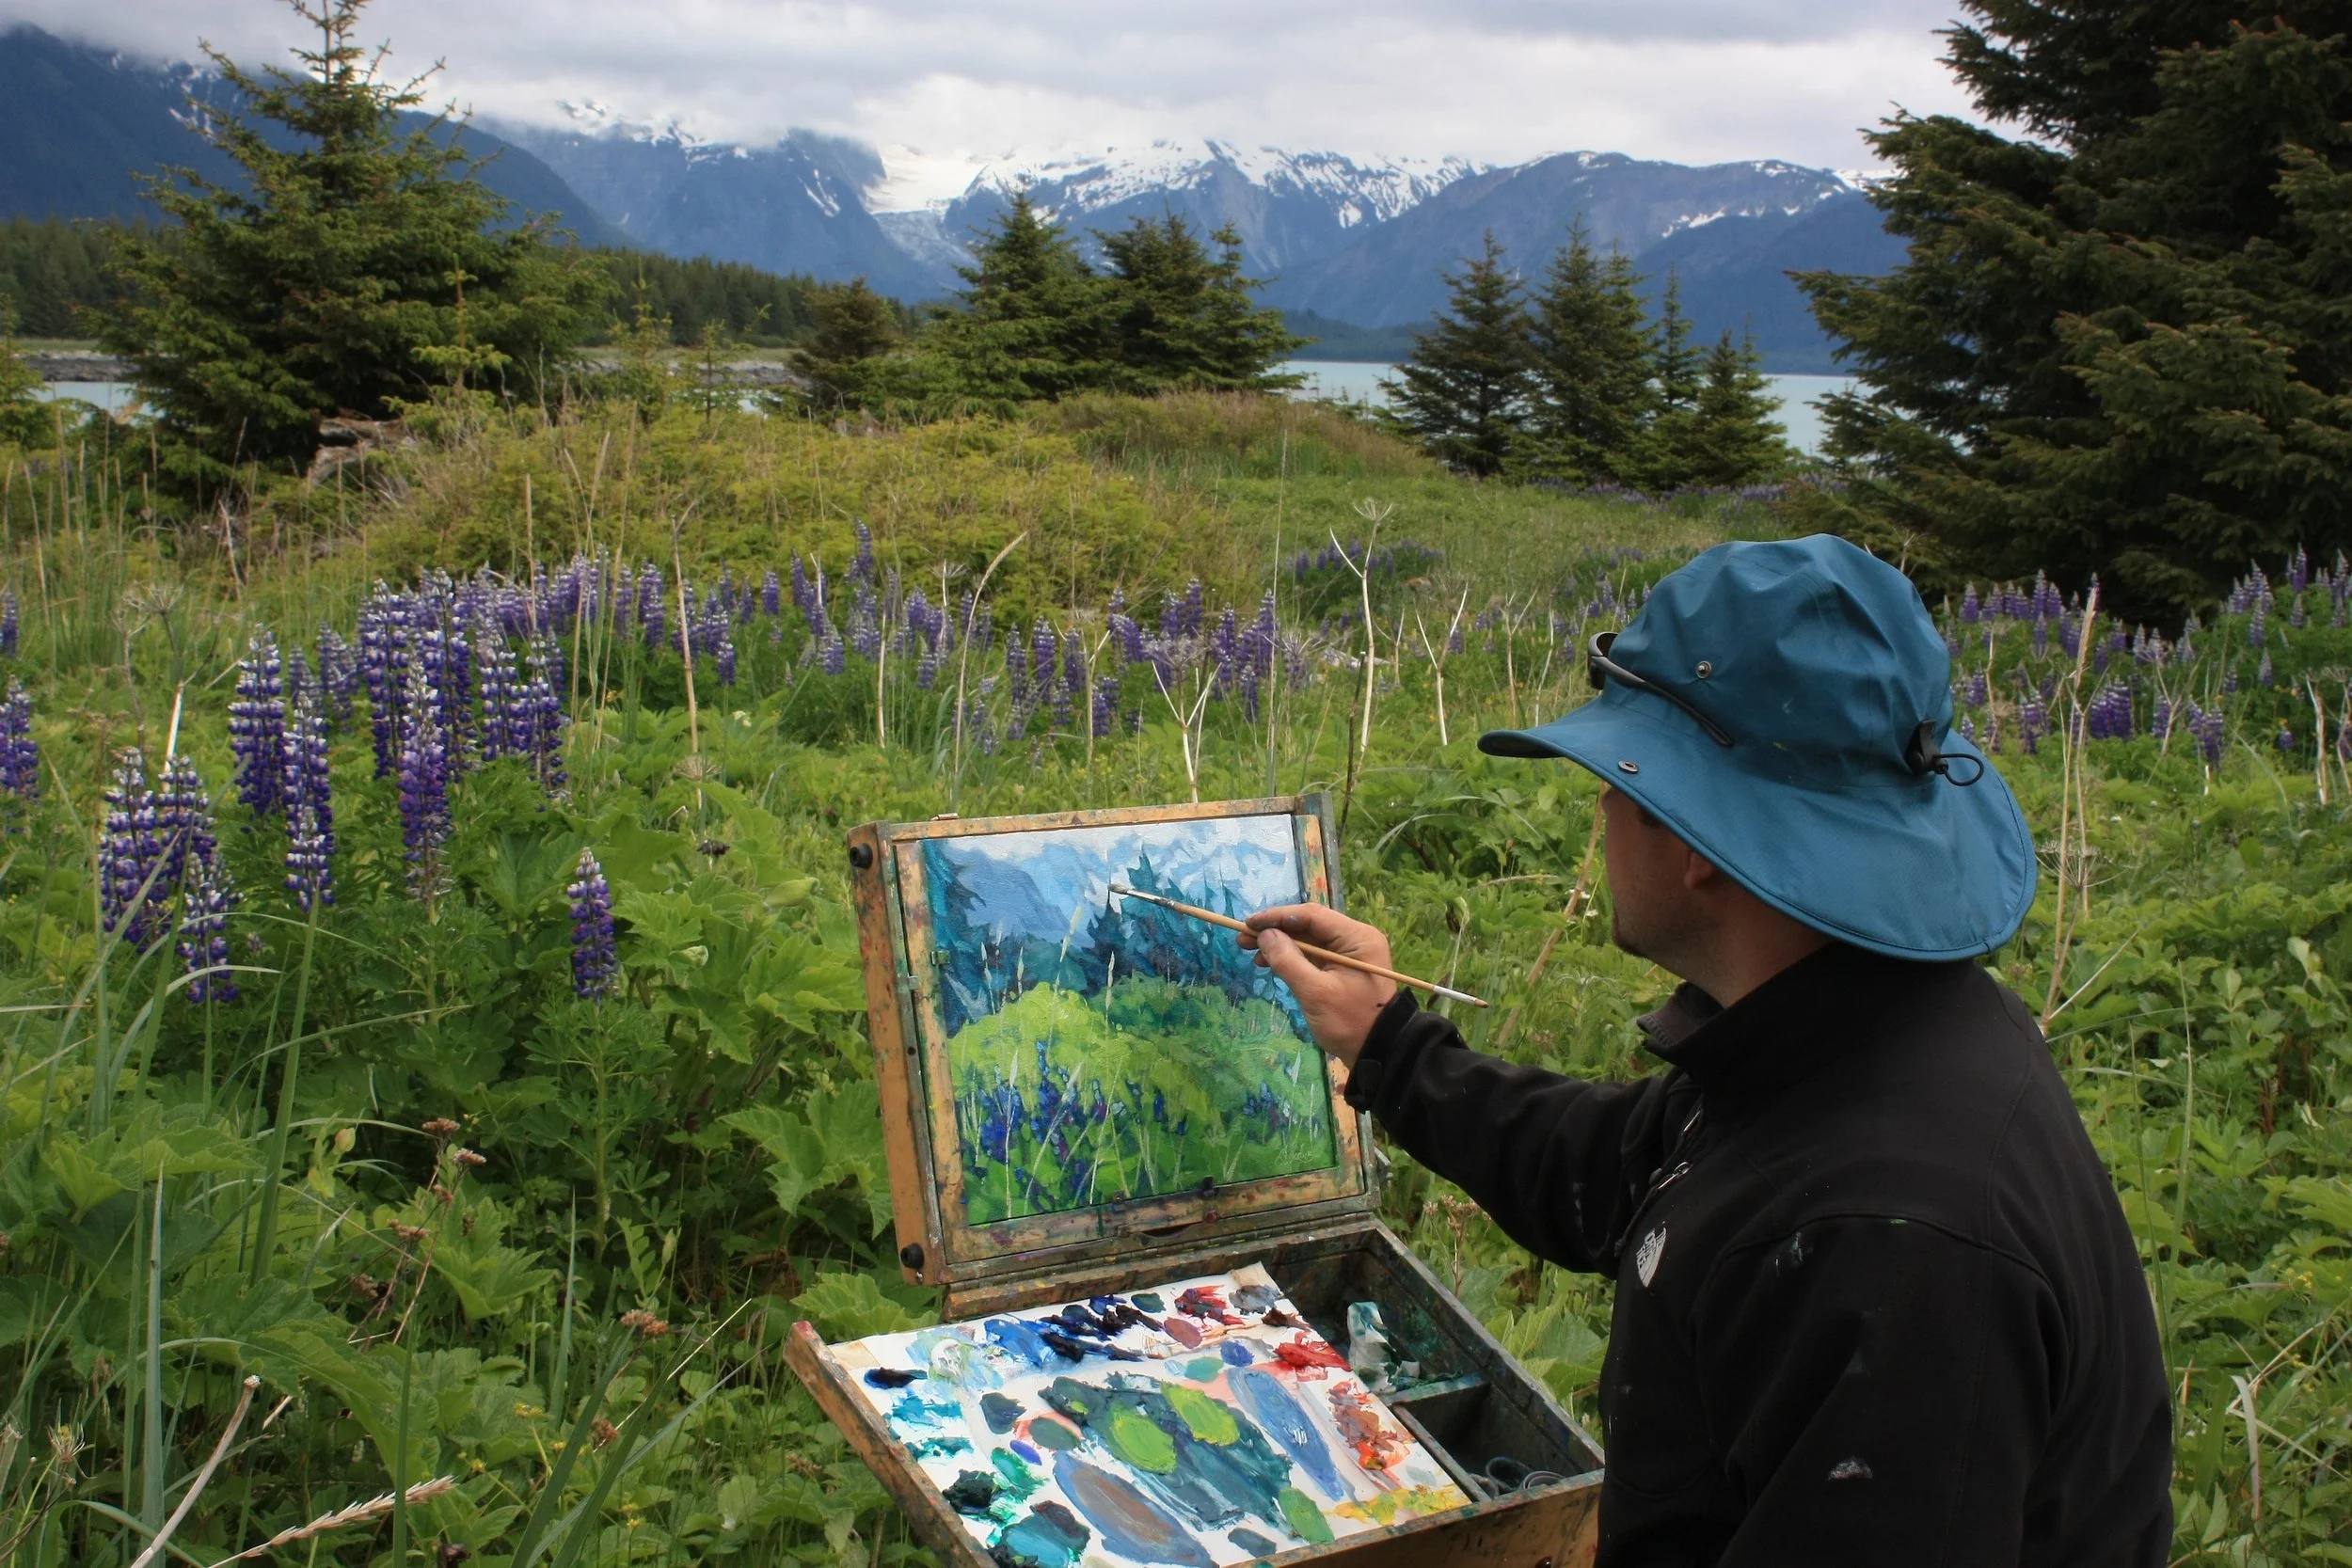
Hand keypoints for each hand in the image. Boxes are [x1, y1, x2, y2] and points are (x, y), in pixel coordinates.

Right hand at [1238, 904, 1398, 1068]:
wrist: (1377, 1052)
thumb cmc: (1350, 1023)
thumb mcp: (1315, 993)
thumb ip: (1288, 960)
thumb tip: (1264, 935)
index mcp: (1357, 938)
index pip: (1312, 915)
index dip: (1277, 917)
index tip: (1249, 923)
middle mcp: (1355, 939)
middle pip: (1309, 926)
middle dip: (1275, 931)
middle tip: (1243, 939)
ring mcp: (1349, 954)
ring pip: (1308, 940)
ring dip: (1280, 944)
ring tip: (1251, 953)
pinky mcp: (1341, 969)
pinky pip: (1312, 955)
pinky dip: (1291, 958)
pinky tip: (1269, 963)